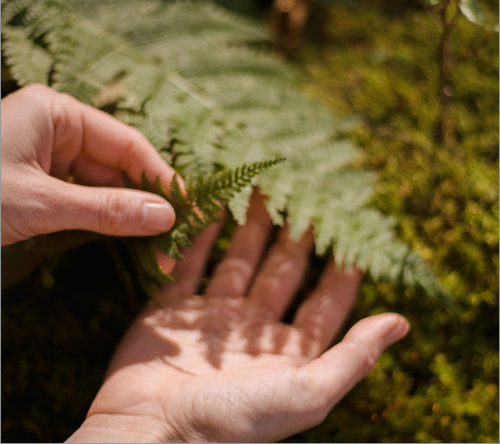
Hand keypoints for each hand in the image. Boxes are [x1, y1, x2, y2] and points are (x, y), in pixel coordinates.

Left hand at [1, 84, 178, 246]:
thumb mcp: (40, 201)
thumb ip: (104, 209)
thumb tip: (165, 217)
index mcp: (56, 114)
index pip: (126, 144)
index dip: (160, 177)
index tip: (187, 206)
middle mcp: (55, 132)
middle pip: (116, 168)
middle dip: (144, 203)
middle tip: (174, 235)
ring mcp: (45, 160)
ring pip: (100, 188)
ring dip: (125, 216)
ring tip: (157, 245)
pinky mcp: (36, 187)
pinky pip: (80, 201)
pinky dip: (101, 221)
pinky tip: (126, 239)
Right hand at [68, 192, 409, 442]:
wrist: (153, 433)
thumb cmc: (235, 420)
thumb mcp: (307, 392)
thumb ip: (354, 356)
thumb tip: (401, 322)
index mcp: (288, 351)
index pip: (325, 300)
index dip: (341, 267)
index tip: (354, 232)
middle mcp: (253, 329)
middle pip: (282, 269)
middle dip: (297, 233)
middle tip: (308, 194)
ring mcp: (212, 316)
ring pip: (238, 259)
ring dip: (252, 225)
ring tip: (266, 189)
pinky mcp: (172, 309)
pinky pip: (190, 263)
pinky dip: (201, 235)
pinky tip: (215, 207)